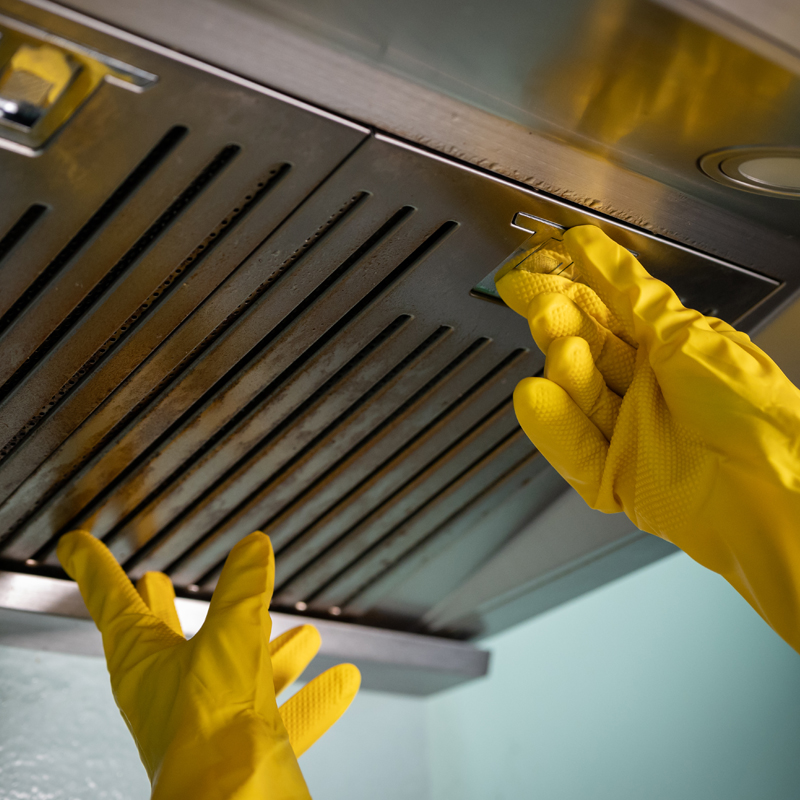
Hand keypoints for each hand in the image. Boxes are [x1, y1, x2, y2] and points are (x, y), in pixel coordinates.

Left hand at [58, 530, 359, 798]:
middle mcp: (172, 694)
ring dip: (274, 653)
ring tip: (300, 632)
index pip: (115, 603)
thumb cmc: (209, 732)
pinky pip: (285, 716)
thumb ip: (243, 590)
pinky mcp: (245, 749)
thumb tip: (253, 548)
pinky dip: (313, 697)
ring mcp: (209, 722)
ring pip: (241, 676)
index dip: (97, 568)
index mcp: (146, 663)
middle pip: (168, 640)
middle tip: (156, 582)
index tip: (78, 546)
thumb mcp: (229, 638)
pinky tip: (339, 682)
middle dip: (167, 608)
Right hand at [496, 225, 799, 652]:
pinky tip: (537, 397)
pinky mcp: (615, 477)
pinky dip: (553, 426)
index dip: (573, 288)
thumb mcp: (686, 334)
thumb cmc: (750, 409)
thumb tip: (594, 249)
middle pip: (586, 353)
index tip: (540, 265)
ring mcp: (628, 434)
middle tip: (539, 303)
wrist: (769, 488)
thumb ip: (631, 294)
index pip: (607, 312)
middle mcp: (646, 390)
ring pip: (579, 399)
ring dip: (563, 371)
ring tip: (558, 347)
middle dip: (561, 326)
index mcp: (668, 351)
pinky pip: (574, 450)